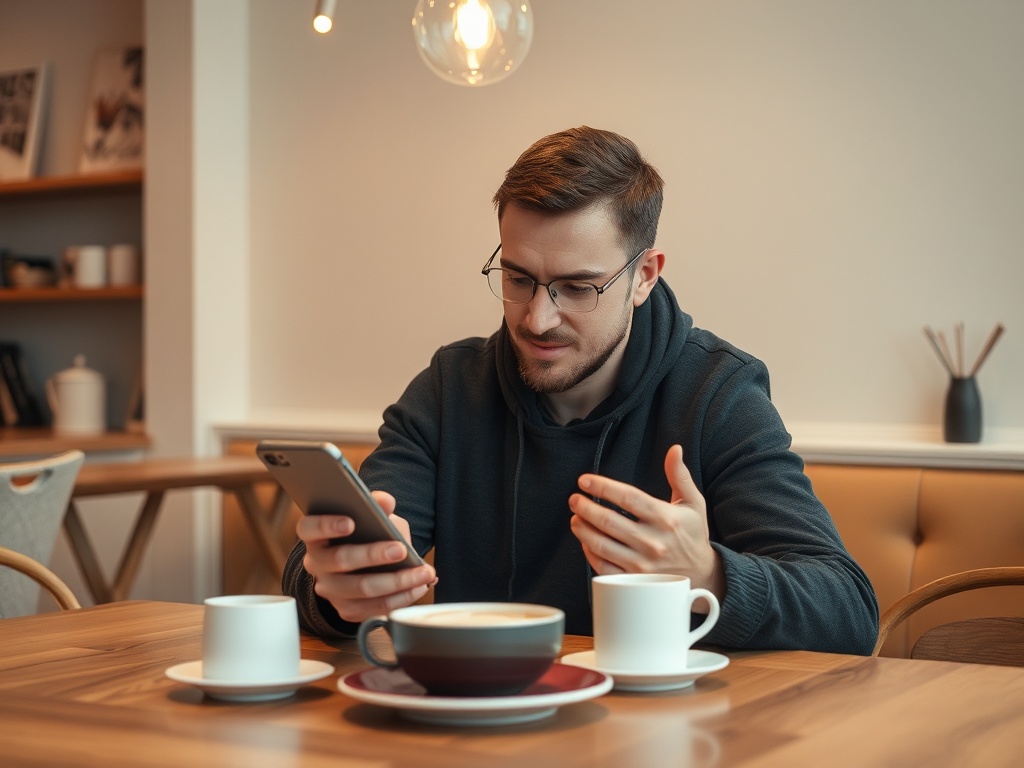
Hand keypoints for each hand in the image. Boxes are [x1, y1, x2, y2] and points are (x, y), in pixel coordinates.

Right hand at [297, 490, 436, 622]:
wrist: (363, 564)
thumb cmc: (366, 533)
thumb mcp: (371, 515)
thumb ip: (377, 505)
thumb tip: (386, 502)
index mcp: (315, 535)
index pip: (309, 527)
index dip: (326, 525)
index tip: (351, 523)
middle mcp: (316, 563)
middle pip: (341, 560)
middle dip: (374, 555)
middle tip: (401, 550)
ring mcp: (329, 590)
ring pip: (362, 589)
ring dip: (397, 582)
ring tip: (424, 572)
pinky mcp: (346, 610)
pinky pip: (375, 608)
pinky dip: (401, 598)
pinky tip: (420, 586)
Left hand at [568, 445, 723, 600]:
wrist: (703, 574)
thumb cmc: (693, 534)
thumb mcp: (693, 503)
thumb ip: (680, 475)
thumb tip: (674, 449)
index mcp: (665, 518)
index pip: (627, 497)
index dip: (602, 487)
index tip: (584, 480)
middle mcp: (653, 541)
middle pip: (609, 521)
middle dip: (586, 508)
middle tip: (574, 499)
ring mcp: (642, 564)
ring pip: (602, 545)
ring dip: (582, 529)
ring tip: (575, 517)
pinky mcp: (635, 582)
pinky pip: (604, 568)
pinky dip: (590, 553)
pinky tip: (585, 541)